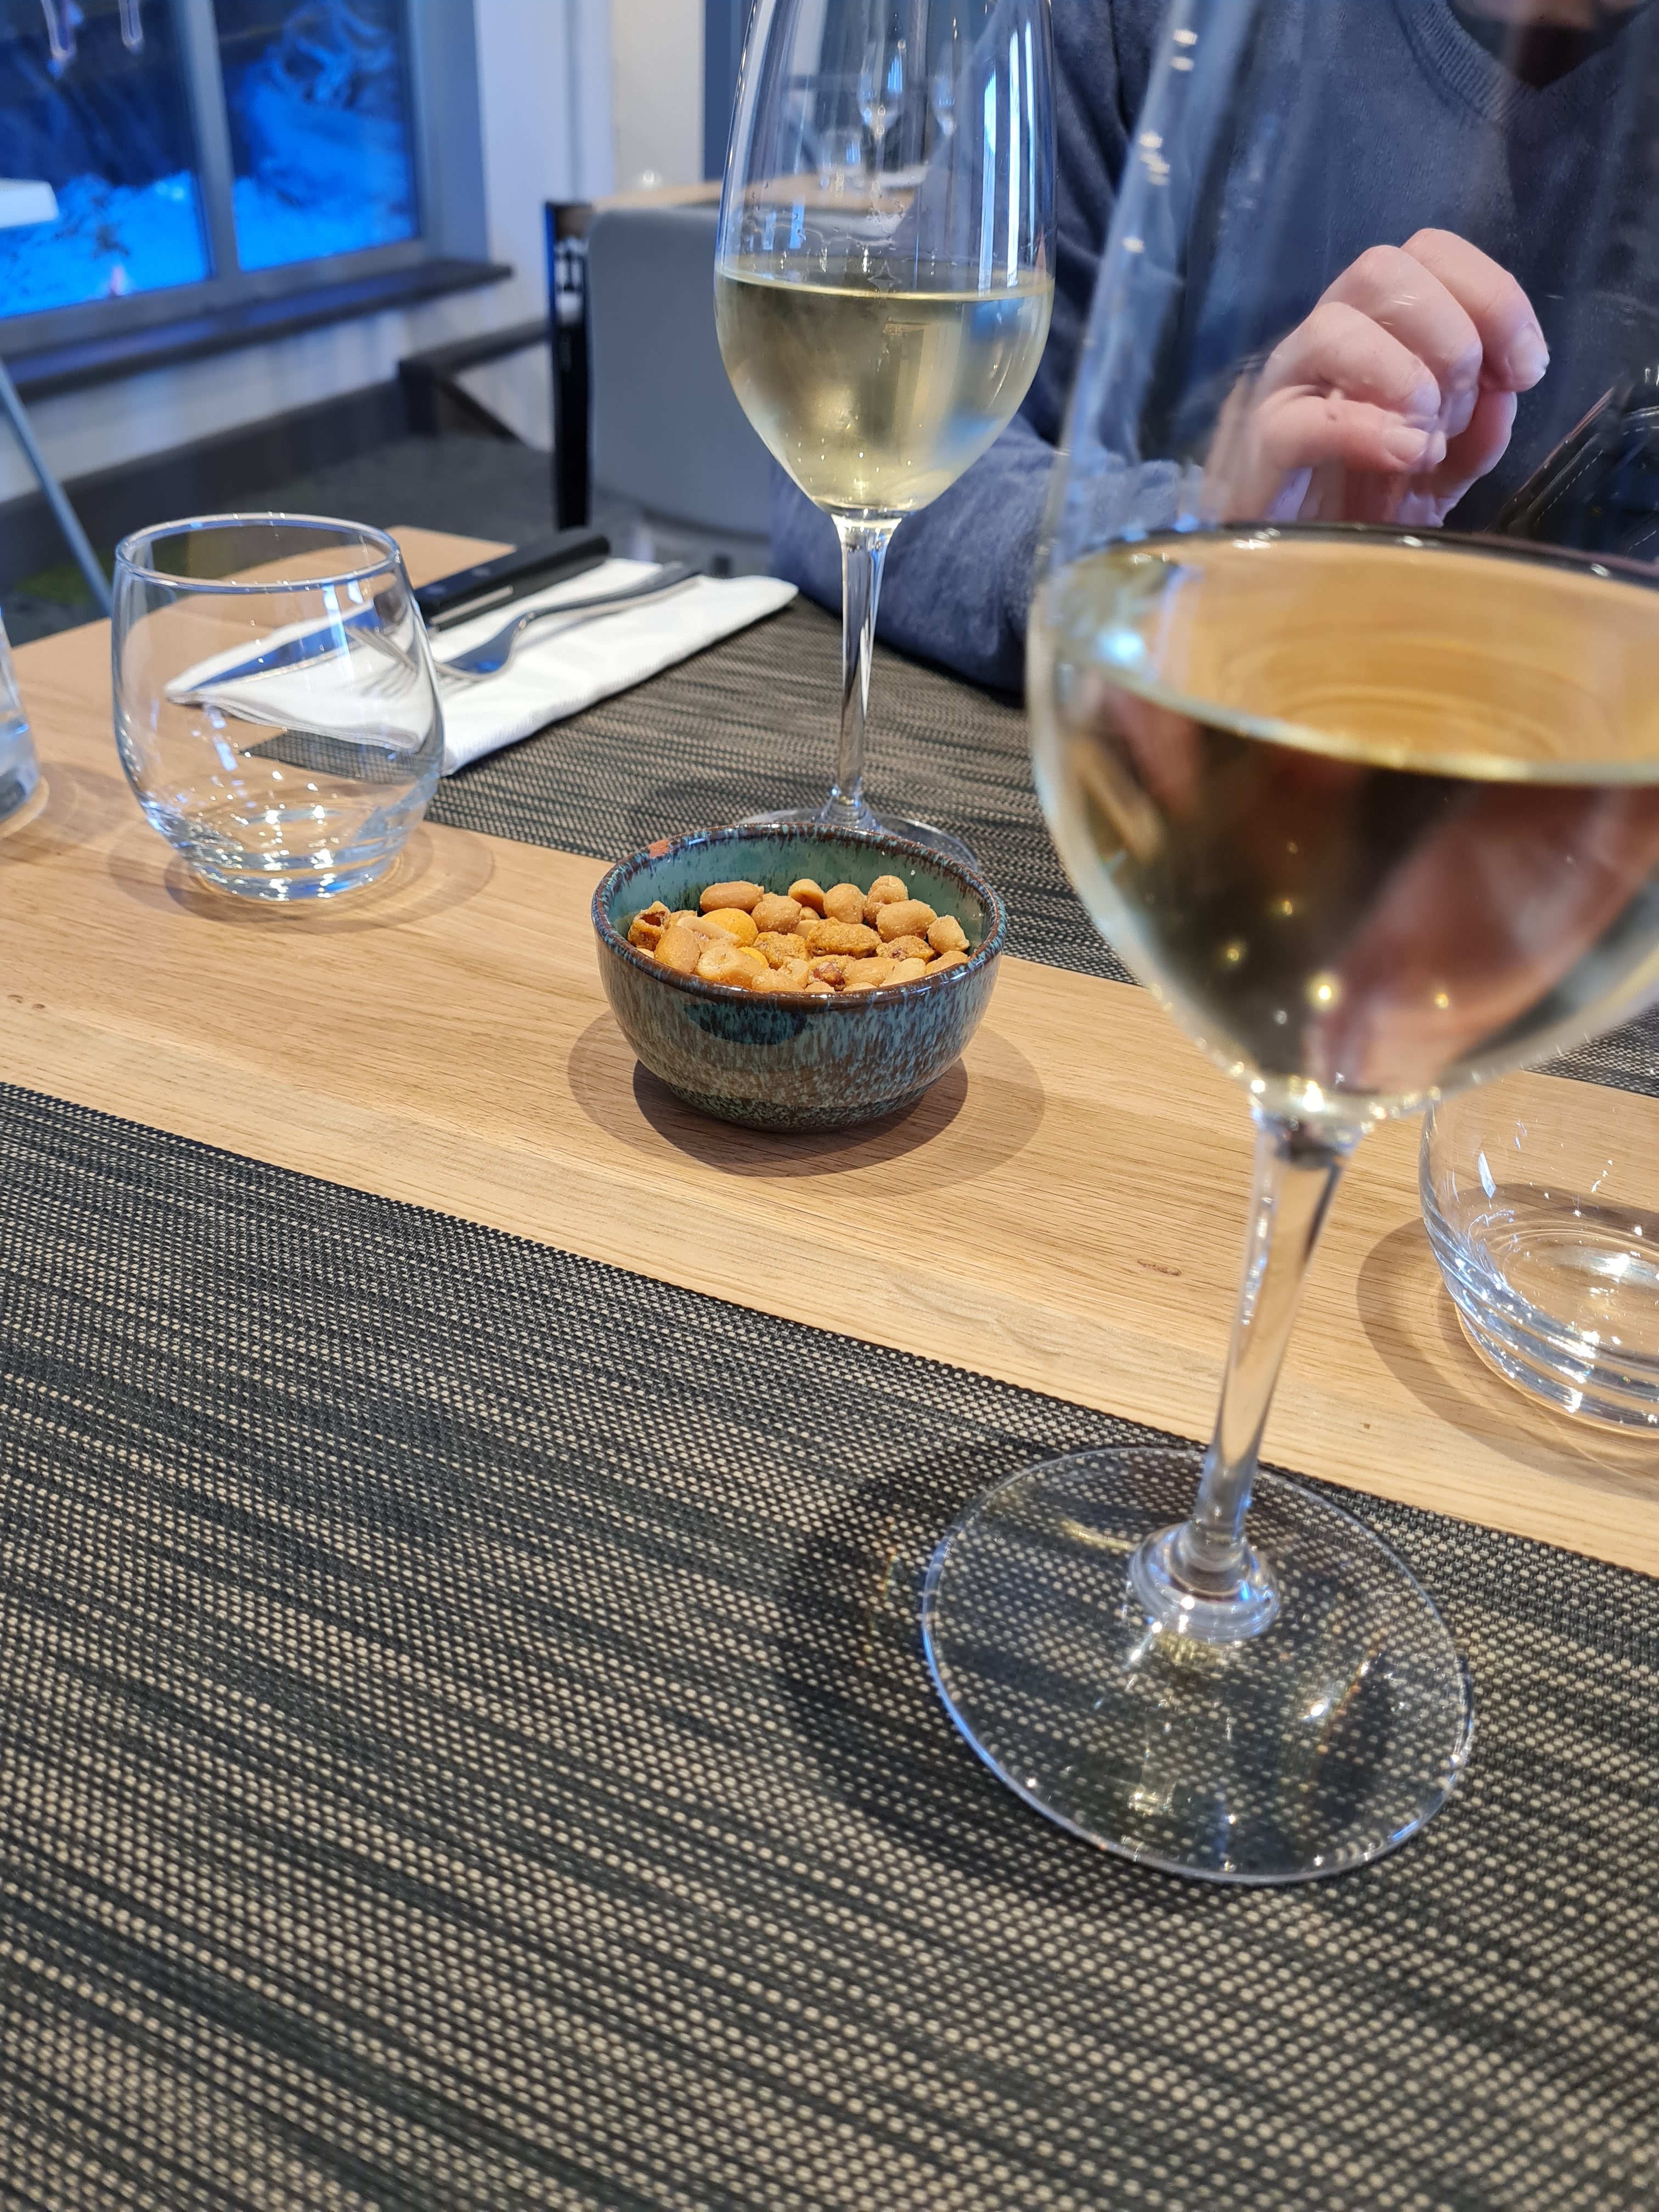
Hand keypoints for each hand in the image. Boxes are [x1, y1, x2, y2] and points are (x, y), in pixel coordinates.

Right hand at [1205, 230, 1548, 527]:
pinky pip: (1300, 419)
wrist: (1299, 582)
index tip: (1525, 369)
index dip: (1492, 294)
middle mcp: (1327, 341)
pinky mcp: (1260, 450)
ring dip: (1404, 376)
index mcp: (1377, 328)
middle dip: (1450, 330)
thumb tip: (1504, 393)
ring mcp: (1286, 391)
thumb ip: (1481, 430)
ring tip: (1427, 440)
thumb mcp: (1445, 472)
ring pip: (1333, 327)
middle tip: (1464, 405)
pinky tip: (1403, 457)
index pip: (1429, 253)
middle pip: (1382, 268)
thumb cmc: (1363, 512)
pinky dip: (1365, 432)